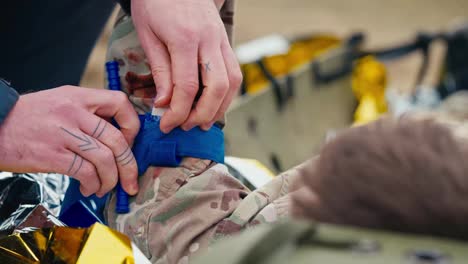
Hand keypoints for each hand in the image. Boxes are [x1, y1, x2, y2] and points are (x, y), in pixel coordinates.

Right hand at [0, 86, 139, 196]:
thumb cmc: (28, 118)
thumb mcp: (60, 102)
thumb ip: (88, 114)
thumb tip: (117, 138)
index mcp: (79, 96)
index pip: (120, 103)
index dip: (132, 125)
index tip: (130, 143)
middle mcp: (74, 112)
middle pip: (117, 139)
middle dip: (130, 166)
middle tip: (131, 181)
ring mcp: (63, 133)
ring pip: (105, 159)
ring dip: (111, 180)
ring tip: (105, 187)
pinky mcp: (52, 155)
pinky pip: (85, 172)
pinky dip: (93, 184)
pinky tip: (89, 188)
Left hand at [132, 0, 242, 132]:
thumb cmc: (156, 3)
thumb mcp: (147, 34)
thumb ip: (160, 70)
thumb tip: (164, 103)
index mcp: (184, 39)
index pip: (187, 87)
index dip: (177, 112)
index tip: (165, 125)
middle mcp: (209, 41)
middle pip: (216, 88)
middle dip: (201, 114)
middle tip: (185, 126)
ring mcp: (221, 40)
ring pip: (232, 82)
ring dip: (219, 107)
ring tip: (203, 121)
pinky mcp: (226, 41)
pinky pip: (234, 72)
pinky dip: (227, 93)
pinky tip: (214, 103)